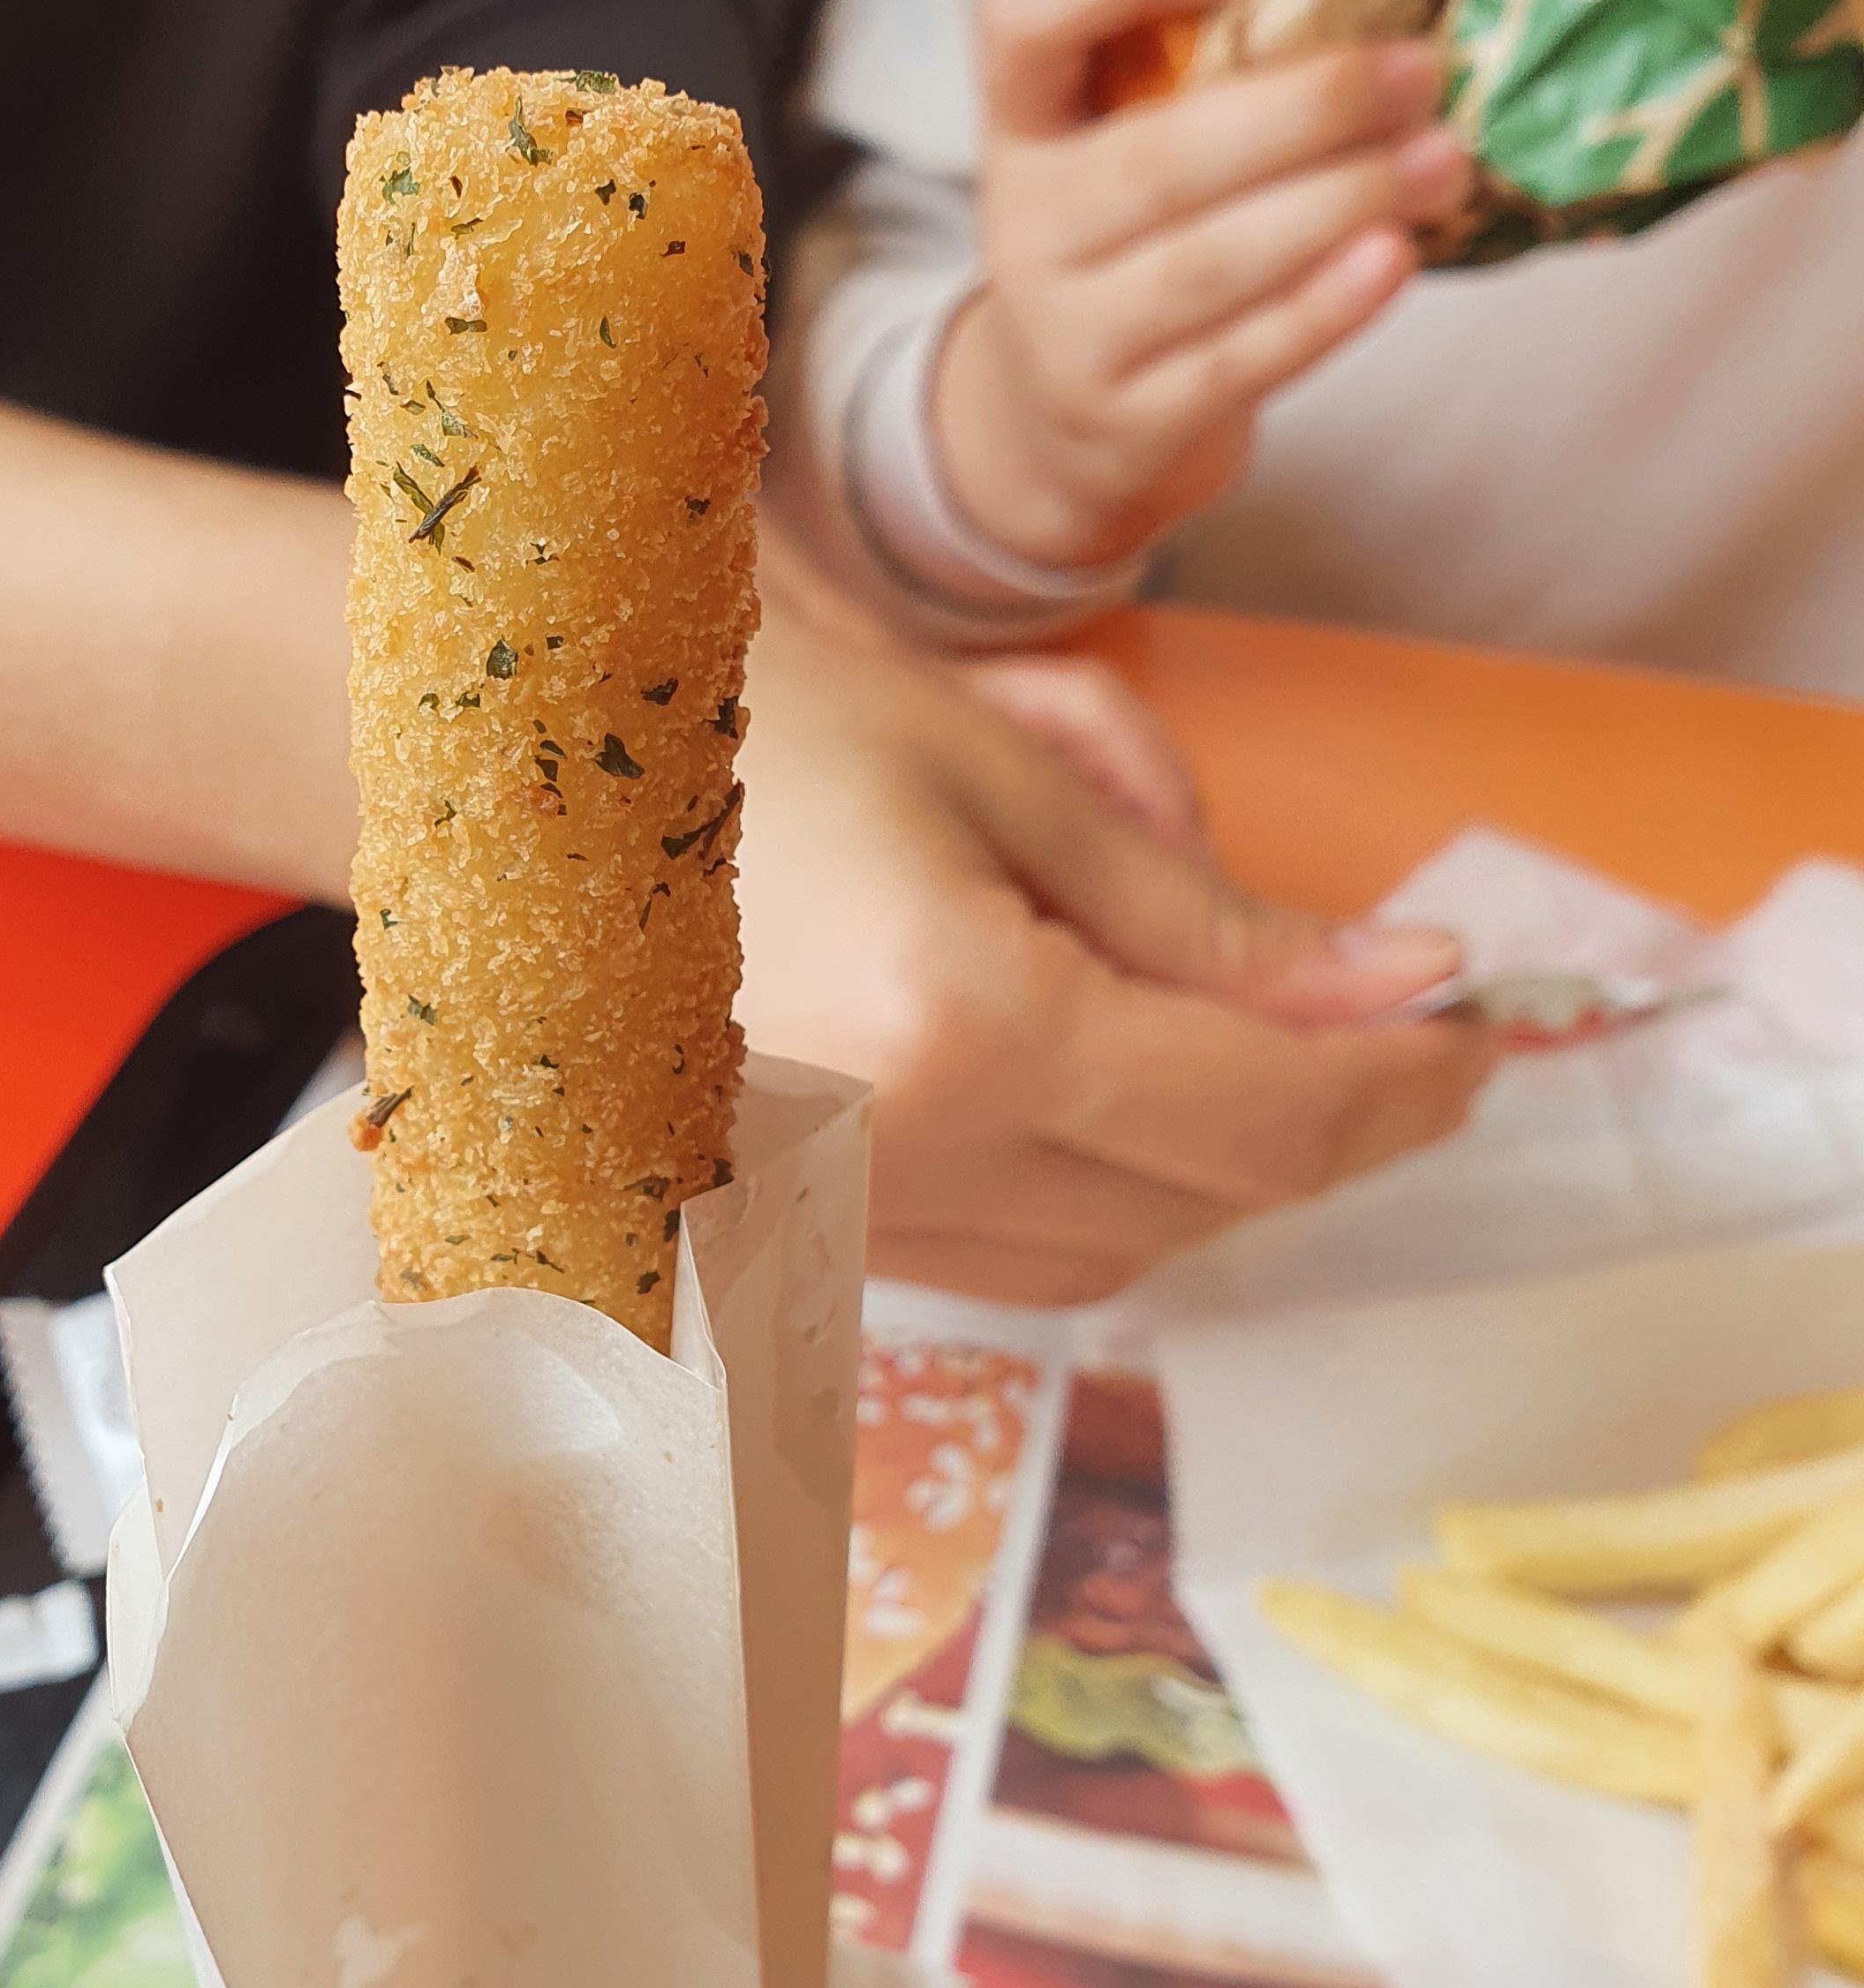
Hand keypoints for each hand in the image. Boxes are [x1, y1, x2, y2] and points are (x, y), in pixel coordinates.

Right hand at [737, 572, 1494, 1304]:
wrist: (509, 793)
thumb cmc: (752, 731)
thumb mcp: (1008, 774)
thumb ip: (1210, 916)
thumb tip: (1400, 989)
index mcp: (961, 1027)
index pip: (1266, 1114)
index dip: (1403, 1085)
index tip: (1478, 1036)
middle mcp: (894, 1164)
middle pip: (1205, 1206)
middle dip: (1318, 1123)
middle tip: (1378, 1023)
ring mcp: (828, 1229)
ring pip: (1112, 1254)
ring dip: (1203, 1167)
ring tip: (1221, 1039)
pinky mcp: (785, 1251)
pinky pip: (1001, 1255)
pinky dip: (1084, 1186)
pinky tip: (1082, 1082)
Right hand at [931, 0, 1470, 575]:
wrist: (1057, 423)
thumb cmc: (1126, 240)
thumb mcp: (1114, 136)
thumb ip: (1185, 54)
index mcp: (1021, 124)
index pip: (1021, 23)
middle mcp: (1025, 229)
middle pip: (1157, 161)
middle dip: (1306, 109)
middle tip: (1421, 71)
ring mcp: (1070, 337)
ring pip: (1208, 265)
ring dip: (1339, 204)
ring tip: (1444, 161)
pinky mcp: (1127, 424)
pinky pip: (1234, 363)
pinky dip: (1321, 311)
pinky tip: (1394, 260)